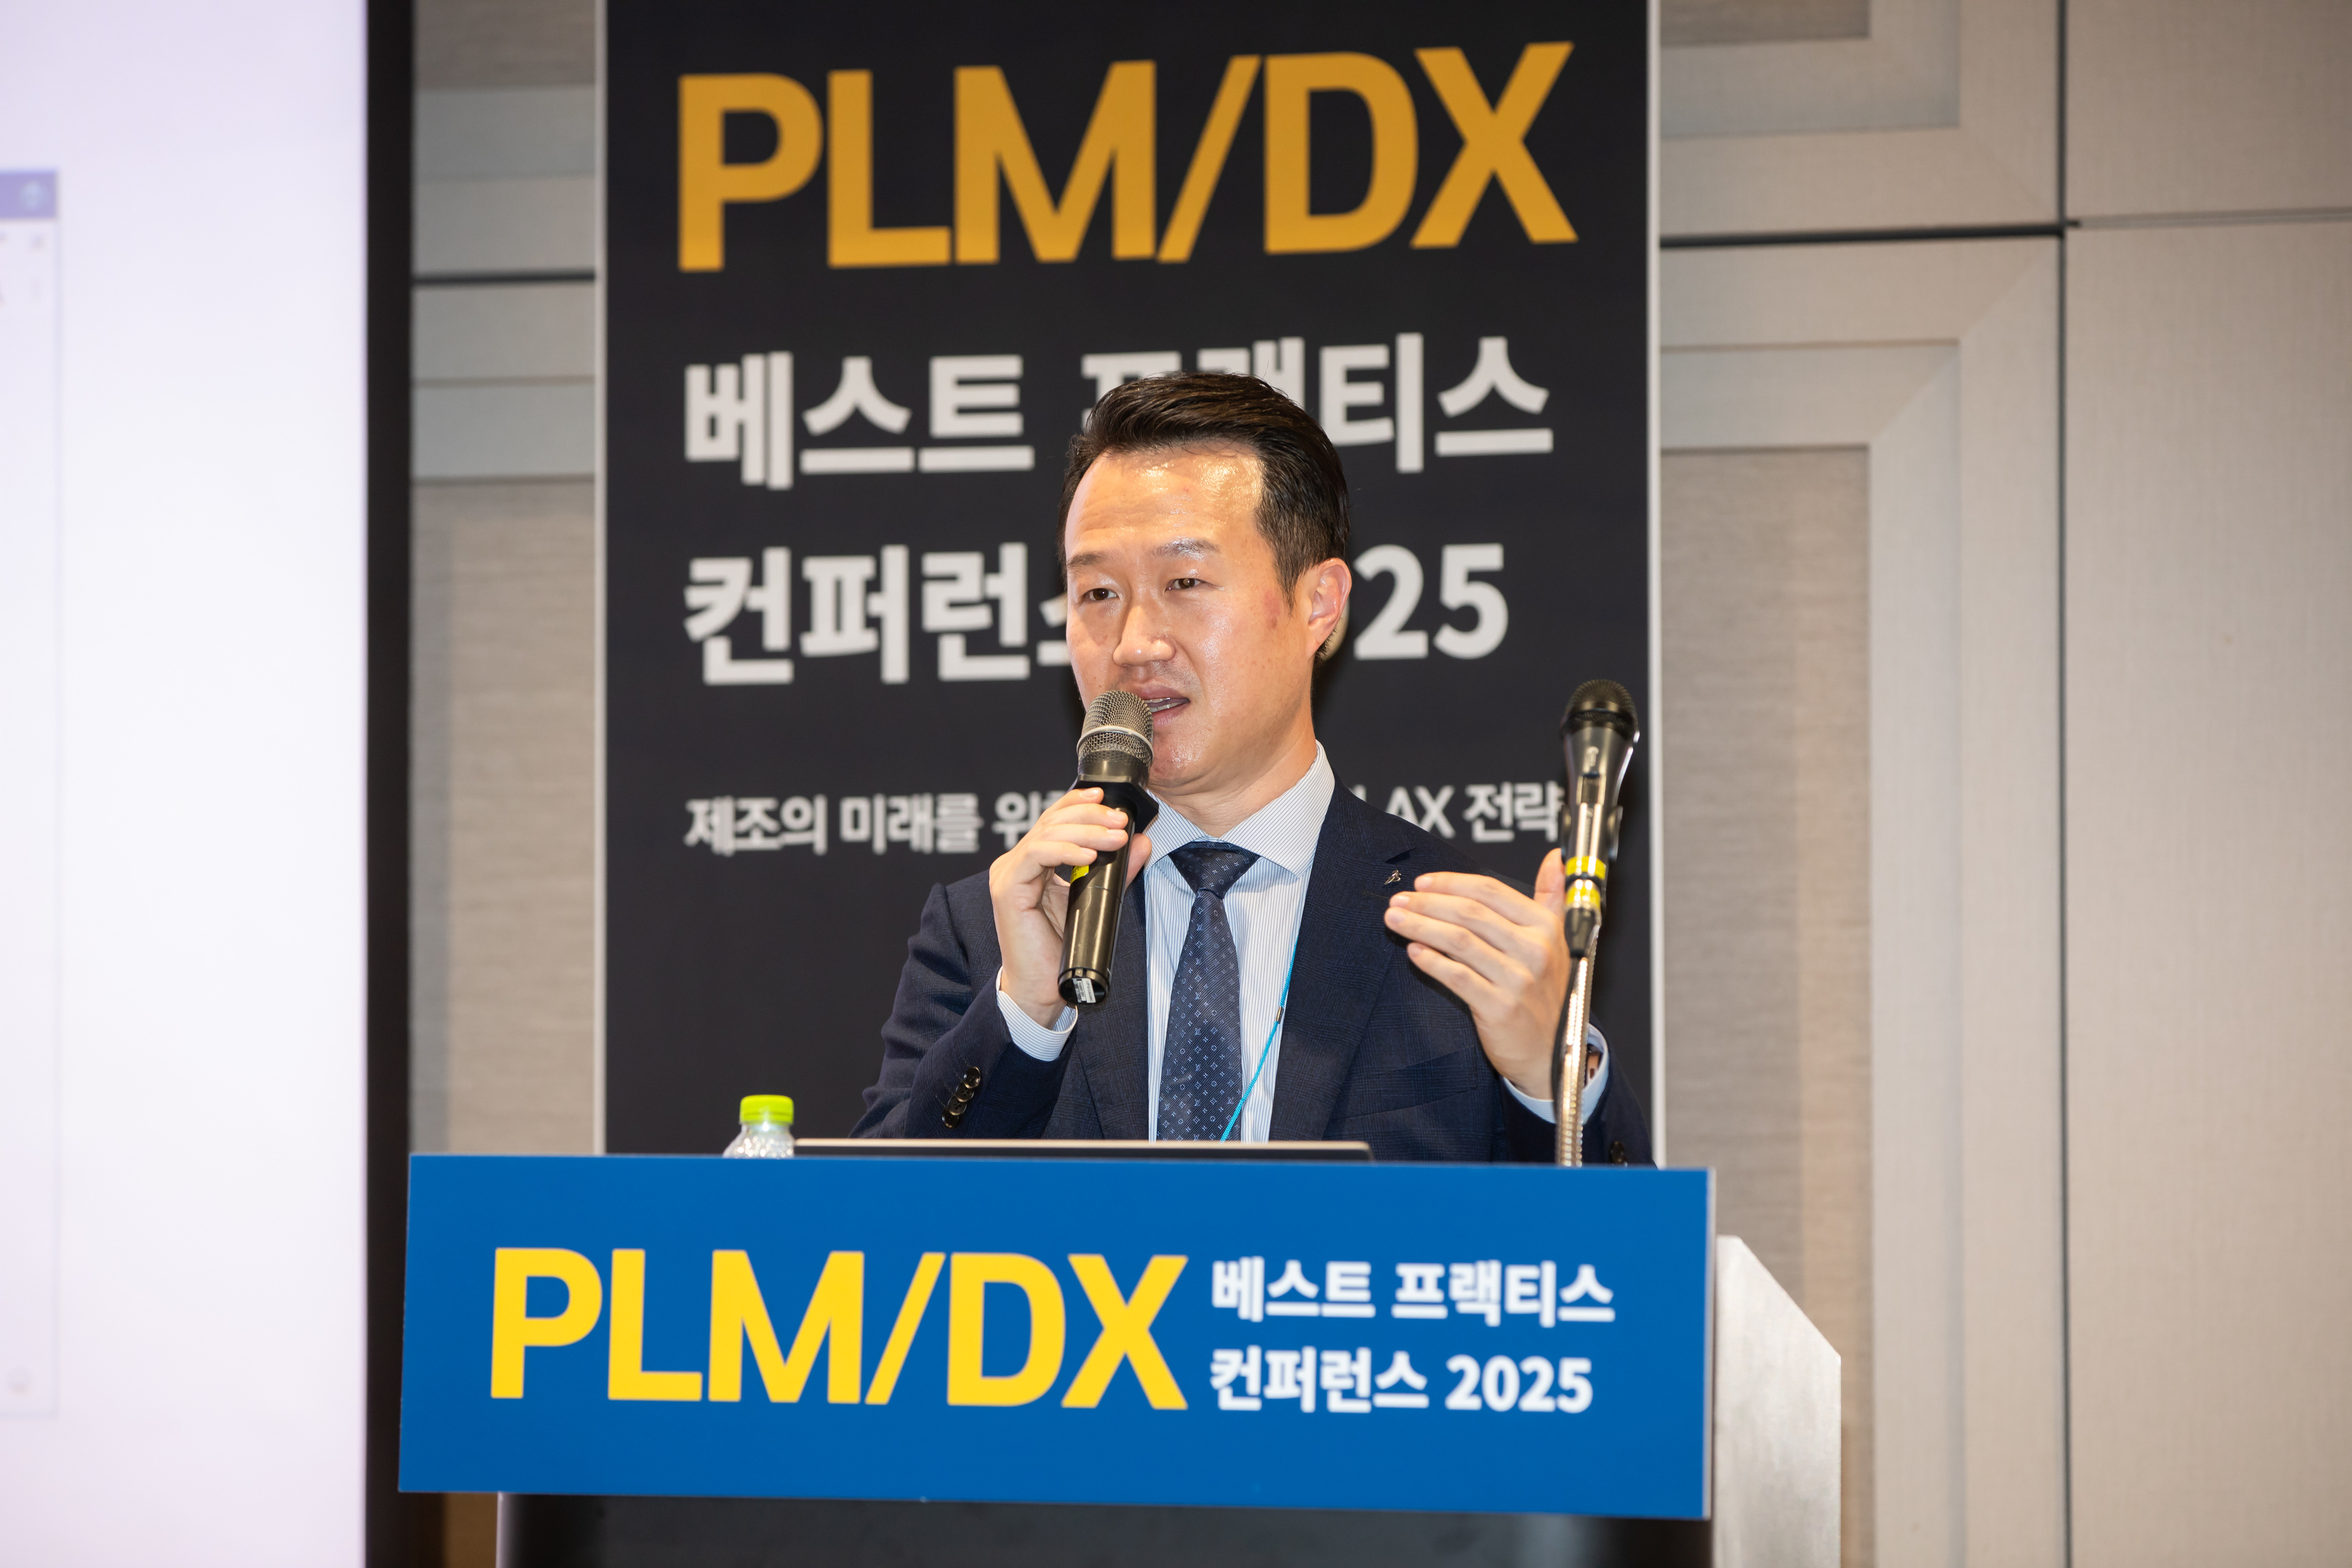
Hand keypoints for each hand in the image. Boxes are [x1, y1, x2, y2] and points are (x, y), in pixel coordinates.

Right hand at [990, 787, 1153, 1027]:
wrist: (1043, 987)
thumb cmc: (1063, 947)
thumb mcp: (1096, 897)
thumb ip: (1116, 870)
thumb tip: (1141, 842)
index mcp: (1033, 860)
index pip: (1054, 819)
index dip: (1078, 803)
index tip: (1108, 799)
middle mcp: (1017, 862)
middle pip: (1051, 821)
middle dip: (1090, 816)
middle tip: (1120, 821)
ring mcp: (1009, 873)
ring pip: (1046, 834)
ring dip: (1085, 832)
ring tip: (1114, 838)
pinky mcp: (1007, 889)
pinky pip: (1035, 855)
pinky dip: (1065, 851)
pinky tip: (1089, 855)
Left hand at [1382, 849, 1570, 1102]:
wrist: (1550, 1052)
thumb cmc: (1544, 993)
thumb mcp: (1556, 941)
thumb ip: (1551, 897)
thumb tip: (1553, 856)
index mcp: (1546, 927)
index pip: (1491, 891)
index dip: (1451, 883)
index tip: (1422, 882)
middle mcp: (1535, 950)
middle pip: (1470, 913)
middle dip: (1428, 903)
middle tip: (1398, 900)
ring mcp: (1519, 979)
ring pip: (1459, 940)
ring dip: (1421, 926)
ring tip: (1395, 920)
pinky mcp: (1500, 1007)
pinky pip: (1457, 976)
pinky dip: (1431, 961)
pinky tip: (1413, 951)